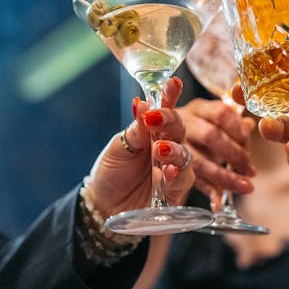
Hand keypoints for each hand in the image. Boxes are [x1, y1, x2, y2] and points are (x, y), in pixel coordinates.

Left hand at [88, 77, 195, 215]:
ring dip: (173, 150)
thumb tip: (142, 103)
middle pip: (178, 129)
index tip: (173, 82)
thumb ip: (135, 130)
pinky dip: (176, 174)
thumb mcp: (118, 148)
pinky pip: (183, 180)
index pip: (164, 110)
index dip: (169, 96)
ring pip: (184, 154)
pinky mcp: (176, 191)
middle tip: (156, 117)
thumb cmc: (111, 173)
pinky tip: (167, 170)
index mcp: (152, 132)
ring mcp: (173, 169)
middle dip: (170, 120)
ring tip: (159, 149)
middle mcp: (166, 147)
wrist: (104, 207)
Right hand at [176, 98, 254, 206]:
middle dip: (233, 154)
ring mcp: (174, 146)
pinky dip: (208, 192)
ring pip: (199, 162)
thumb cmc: (196, 130)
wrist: (162, 143)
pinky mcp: (171, 168)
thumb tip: (249, 125)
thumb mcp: (213, 123)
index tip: (249, 143)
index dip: (238, 129)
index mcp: (198, 109)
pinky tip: (219, 203)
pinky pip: (192, 181)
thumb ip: (231, 124)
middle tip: (250, 170)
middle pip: (210, 136)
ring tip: (246, 187)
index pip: (221, 113)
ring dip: (225, 176)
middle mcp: (184, 124)